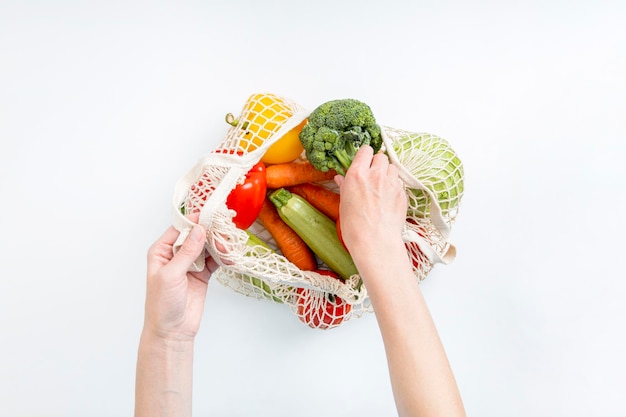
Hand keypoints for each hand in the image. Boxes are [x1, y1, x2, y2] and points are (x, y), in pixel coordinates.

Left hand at [143, 220, 218, 340]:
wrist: (172, 331)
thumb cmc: (162, 305)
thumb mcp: (171, 276)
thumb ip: (187, 252)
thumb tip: (198, 230)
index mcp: (161, 251)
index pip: (179, 229)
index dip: (194, 221)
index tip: (210, 216)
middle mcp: (176, 255)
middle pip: (196, 235)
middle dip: (210, 232)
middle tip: (224, 233)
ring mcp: (190, 264)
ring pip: (207, 246)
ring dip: (218, 245)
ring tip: (228, 247)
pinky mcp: (202, 274)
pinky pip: (215, 260)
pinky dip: (223, 258)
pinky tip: (230, 257)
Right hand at [334, 145, 406, 261]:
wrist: (375, 242)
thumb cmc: (355, 227)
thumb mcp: (344, 204)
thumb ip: (345, 187)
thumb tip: (341, 179)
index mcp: (357, 174)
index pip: (365, 150)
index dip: (364, 155)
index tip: (363, 161)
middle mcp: (376, 174)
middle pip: (381, 157)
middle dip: (376, 163)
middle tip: (372, 175)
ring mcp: (392, 183)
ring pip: (392, 168)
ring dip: (387, 173)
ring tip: (381, 186)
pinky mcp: (402, 194)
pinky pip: (399, 183)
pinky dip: (394, 187)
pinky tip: (388, 199)